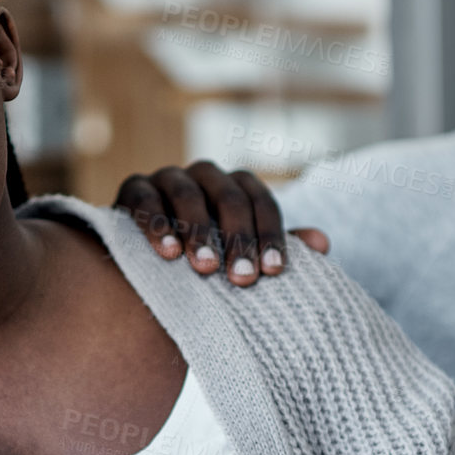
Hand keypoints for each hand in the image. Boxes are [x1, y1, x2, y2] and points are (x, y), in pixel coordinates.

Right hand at [113, 161, 328, 285]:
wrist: (148, 264)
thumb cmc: (207, 259)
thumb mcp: (242, 256)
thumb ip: (275, 248)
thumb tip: (322, 243)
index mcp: (237, 186)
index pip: (262, 202)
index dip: (270, 235)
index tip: (273, 272)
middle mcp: (206, 175)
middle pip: (229, 197)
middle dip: (238, 239)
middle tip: (242, 280)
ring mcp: (167, 177)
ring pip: (187, 194)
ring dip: (198, 231)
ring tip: (204, 268)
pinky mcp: (132, 188)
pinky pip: (144, 198)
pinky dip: (156, 223)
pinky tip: (166, 253)